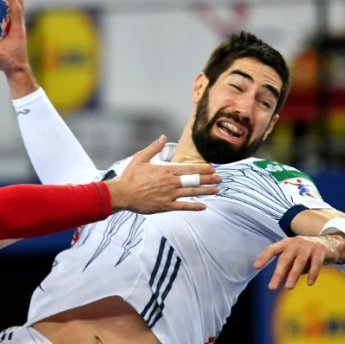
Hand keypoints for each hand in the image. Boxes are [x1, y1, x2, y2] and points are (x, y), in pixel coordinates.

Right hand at [0, 0, 28, 73]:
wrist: (18, 70)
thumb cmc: (9, 63)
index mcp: (17, 28)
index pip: (16, 7)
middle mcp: (19, 25)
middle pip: (19, 1)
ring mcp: (17, 27)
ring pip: (16, 6)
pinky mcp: (13, 30)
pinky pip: (9, 14)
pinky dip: (3, 7)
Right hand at [105, 135, 221, 213]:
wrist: (123, 194)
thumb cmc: (130, 176)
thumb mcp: (140, 157)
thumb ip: (154, 147)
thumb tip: (162, 137)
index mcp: (166, 170)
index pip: (189, 168)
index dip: (202, 168)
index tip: (212, 168)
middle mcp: (171, 182)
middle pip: (194, 180)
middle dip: (209, 179)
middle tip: (221, 179)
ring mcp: (170, 195)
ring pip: (192, 192)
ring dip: (206, 191)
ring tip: (217, 190)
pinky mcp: (166, 206)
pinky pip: (183, 206)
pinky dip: (194, 206)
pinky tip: (203, 206)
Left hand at [253, 234, 344, 289]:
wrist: (330, 244)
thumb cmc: (306, 253)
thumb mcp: (295, 257)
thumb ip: (288, 265)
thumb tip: (280, 277)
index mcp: (286, 243)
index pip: (272, 249)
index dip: (263, 257)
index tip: (255, 267)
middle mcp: (295, 243)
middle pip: (284, 259)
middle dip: (278, 274)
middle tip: (272, 287)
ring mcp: (308, 245)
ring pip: (299, 262)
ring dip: (293, 275)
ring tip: (288, 287)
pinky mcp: (320, 250)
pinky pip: (316, 263)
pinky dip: (312, 273)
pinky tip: (310, 283)